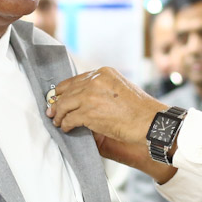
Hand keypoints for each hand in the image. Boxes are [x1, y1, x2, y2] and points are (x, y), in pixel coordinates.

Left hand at [47, 70, 174, 182]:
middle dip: (57, 103)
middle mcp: (95, 81)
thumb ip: (103, 89)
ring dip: (59, 115)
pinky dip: (65, 124)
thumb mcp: (121, 88)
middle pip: (67, 91)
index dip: (64, 90)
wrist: (150, 121)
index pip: (76, 79)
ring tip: (57, 122)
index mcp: (103, 73)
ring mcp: (90, 96)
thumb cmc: (139, 109)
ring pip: (64, 105)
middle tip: (51, 111)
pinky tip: (66, 128)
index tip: (58, 97)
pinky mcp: (88, 113)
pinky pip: (69, 118)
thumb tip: (83, 98)